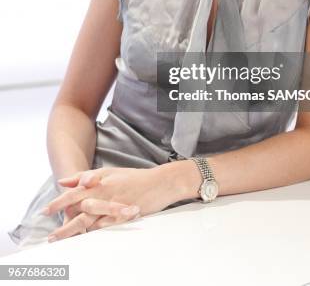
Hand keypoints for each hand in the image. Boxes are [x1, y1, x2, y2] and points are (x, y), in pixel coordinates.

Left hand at [41, 166, 175, 241]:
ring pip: (89, 219)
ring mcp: (113, 204)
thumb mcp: (108, 172)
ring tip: (61, 239)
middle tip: (50, 235)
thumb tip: (63, 181)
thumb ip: (85, 176)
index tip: (45, 211)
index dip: (59, 202)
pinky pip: (106, 226)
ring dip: (73, 230)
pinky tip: (86, 239)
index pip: (74, 193)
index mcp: (99, 182)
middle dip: (63, 222)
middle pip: (78, 209)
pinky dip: (95, 233)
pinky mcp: (124, 215)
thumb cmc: (134, 177)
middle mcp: (104, 193)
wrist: (160, 181)